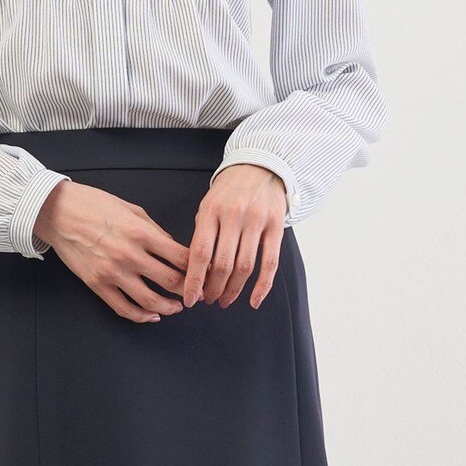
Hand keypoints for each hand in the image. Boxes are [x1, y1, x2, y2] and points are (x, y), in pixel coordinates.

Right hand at [33, 180, 200, 322]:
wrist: (59, 212)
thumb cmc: (94, 205)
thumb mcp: (131, 209)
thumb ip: (154, 230)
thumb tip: (172, 248)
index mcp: (141, 232)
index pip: (181, 257)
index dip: (198, 269)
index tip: (204, 274)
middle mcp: (130, 254)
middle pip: (171, 281)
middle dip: (190, 291)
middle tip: (197, 294)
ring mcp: (113, 272)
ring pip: (150, 301)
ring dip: (169, 308)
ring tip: (177, 307)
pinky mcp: (97, 284)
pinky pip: (124, 308)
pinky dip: (141, 316)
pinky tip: (151, 315)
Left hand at [182, 165, 286, 310]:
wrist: (259, 166)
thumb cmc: (229, 190)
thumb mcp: (208, 205)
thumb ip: (203, 234)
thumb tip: (197, 272)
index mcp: (211, 210)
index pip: (200, 252)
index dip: (194, 280)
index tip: (190, 299)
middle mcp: (234, 215)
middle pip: (223, 264)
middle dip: (214, 289)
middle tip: (209, 300)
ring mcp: (256, 220)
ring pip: (245, 267)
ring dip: (234, 290)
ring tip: (225, 300)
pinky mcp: (276, 226)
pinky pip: (270, 263)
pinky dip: (262, 286)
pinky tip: (254, 300)